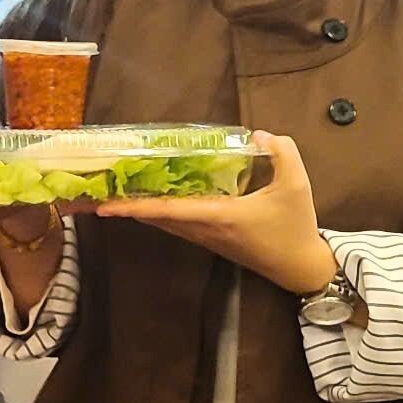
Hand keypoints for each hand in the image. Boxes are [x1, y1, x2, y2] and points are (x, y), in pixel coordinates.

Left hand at [93, 131, 337, 295]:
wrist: (301, 268)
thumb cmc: (296, 228)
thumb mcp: (297, 185)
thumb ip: (281, 153)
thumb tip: (258, 134)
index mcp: (220, 216)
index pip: (169, 211)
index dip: (135, 207)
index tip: (106, 206)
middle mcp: (206, 230)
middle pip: (159, 219)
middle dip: (129, 207)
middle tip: (101, 192)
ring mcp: (208, 239)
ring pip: (167, 225)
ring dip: (143, 211)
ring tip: (120, 194)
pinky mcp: (214, 242)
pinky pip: (179, 226)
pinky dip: (161, 215)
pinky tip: (156, 201)